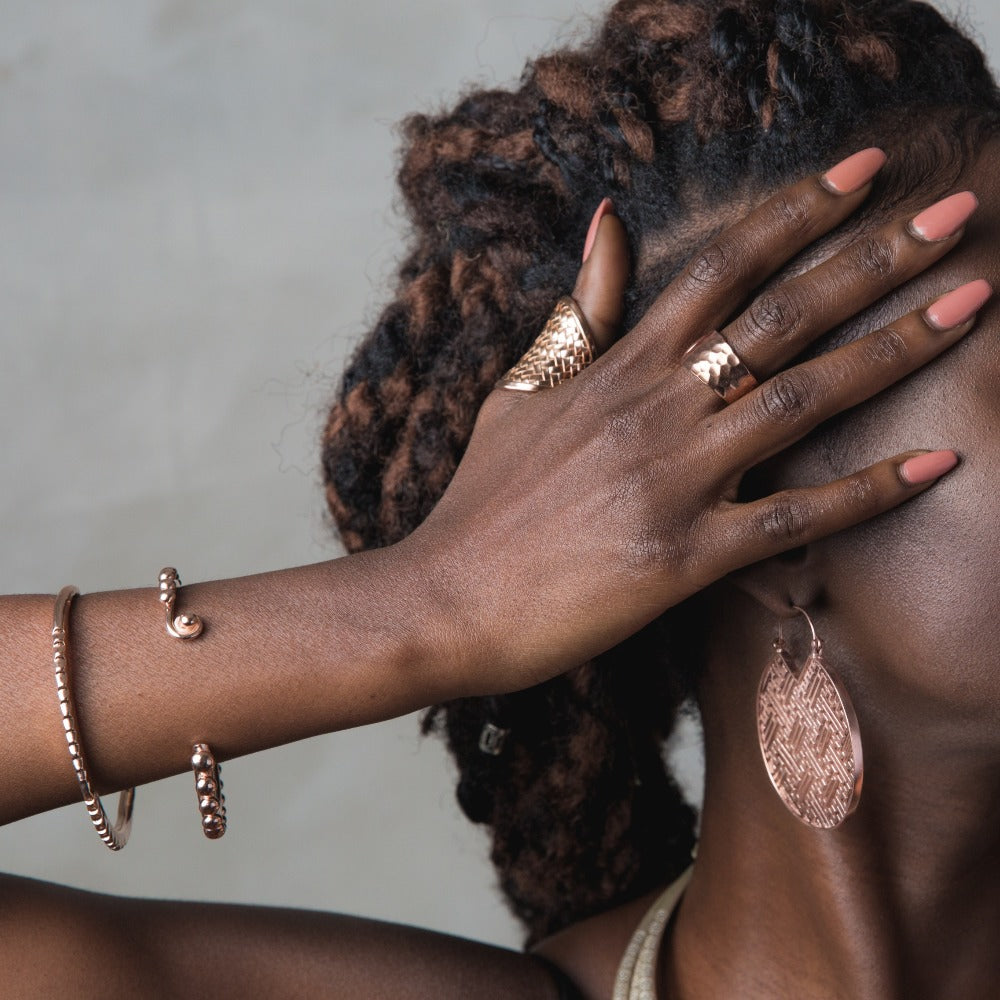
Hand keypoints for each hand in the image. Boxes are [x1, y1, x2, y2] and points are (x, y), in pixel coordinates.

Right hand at [401, 148, 990, 698]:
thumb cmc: (484, 498)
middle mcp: (655, 409)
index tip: (865, 172)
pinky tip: (937, 462)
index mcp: (619, 367)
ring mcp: (672, 482)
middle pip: (782, 316)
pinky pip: (791, 518)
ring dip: (894, 349)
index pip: (723, 267)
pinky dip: (866, 492)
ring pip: (801, 400)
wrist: (448, 598)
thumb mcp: (523, 389)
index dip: (799, 212)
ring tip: (973, 304)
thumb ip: (581, 309)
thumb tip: (610, 219)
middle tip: (958, 213)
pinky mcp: (683, 558)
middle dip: (877, 259)